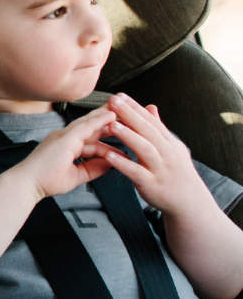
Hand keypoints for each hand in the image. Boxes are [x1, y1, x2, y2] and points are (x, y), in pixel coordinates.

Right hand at [12, 105, 118, 200]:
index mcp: (66, 144)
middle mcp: (64, 136)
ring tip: (123, 106)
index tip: (121, 125)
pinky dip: (99, 120)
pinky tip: (112, 115)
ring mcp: (64, 135)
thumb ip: (92, 169)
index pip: (90, 134)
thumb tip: (110, 164)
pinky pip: (86, 126)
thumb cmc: (45, 181)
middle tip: (125, 109)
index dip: (105, 130)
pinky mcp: (65, 139)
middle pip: (91, 123)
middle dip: (107, 116)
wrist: (28, 183)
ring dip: (106, 113)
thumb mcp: (76, 175)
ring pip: (89, 121)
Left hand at [100, 93, 214, 215]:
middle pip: (148, 130)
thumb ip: (158, 128)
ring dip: (127, 136)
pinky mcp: (151, 184)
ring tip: (111, 124)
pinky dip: (123, 163)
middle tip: (114, 101)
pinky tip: (109, 156)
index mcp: (169, 142)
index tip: (120, 95)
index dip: (135, 108)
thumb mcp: (171, 148)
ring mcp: (160, 168)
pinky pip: (136, 172)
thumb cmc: (176, 172)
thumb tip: (150, 106)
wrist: (190, 202)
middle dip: (130, 115)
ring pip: (144, 149)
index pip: (151, 121)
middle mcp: (166, 153)